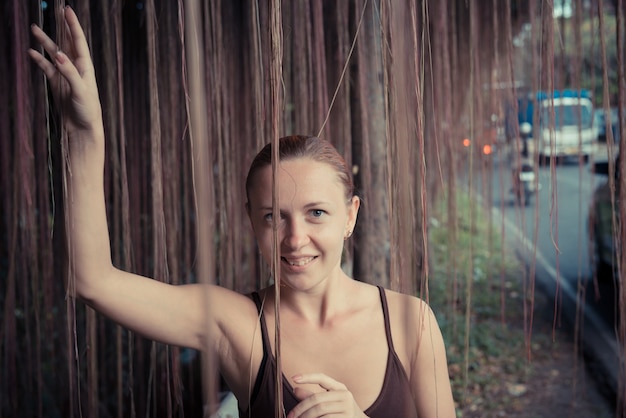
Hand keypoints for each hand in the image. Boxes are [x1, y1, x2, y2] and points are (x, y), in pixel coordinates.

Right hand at [28, 6, 102, 138]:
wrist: (83, 129)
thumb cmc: (88, 111)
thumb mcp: (81, 91)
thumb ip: (70, 73)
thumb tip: (59, 56)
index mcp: (85, 67)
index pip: (78, 41)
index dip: (73, 25)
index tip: (67, 10)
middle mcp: (76, 69)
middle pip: (67, 43)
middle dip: (61, 27)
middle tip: (56, 11)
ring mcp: (65, 75)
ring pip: (54, 54)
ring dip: (45, 42)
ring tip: (34, 29)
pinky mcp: (57, 84)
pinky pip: (47, 68)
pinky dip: (39, 60)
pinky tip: (32, 52)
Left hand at [286, 373, 366, 417]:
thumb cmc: (342, 412)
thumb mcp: (330, 401)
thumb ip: (312, 396)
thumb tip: (296, 389)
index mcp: (339, 388)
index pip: (322, 378)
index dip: (308, 377)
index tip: (294, 378)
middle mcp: (345, 396)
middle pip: (317, 399)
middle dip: (301, 408)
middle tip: (291, 416)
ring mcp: (347, 408)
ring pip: (320, 411)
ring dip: (306, 416)